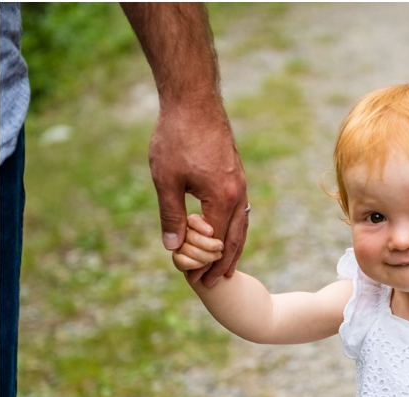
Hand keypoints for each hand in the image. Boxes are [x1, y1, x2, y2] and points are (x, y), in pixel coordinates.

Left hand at [150, 99, 247, 286]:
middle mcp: (238, 193)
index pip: (214, 241)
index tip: (191, 278)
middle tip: (214, 284)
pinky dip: (234, 228)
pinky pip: (240, 210)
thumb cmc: (176, 137)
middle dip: (224, 263)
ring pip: (241, 224)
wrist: (194, 100)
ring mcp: (240, 183)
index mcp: (222, 198)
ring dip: (233, 248)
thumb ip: (172, 216)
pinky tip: (225, 232)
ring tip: (225, 266)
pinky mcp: (236, 174)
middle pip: (235, 238)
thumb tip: (173, 248)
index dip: (202, 262)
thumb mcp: (166, 180)